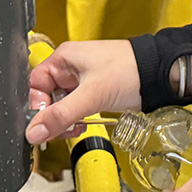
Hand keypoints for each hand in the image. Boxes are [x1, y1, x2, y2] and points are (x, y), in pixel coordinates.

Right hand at [26, 39, 141, 143]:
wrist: (158, 75)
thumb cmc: (129, 71)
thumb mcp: (91, 95)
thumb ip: (60, 115)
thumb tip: (33, 132)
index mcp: (64, 59)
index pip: (35, 85)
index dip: (37, 106)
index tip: (44, 124)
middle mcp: (70, 67)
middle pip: (47, 97)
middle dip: (52, 117)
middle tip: (61, 130)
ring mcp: (82, 79)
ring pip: (61, 105)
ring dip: (65, 120)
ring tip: (75, 128)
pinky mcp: (93, 90)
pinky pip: (75, 107)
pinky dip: (76, 119)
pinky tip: (83, 124)